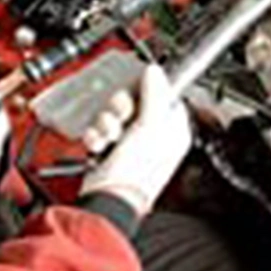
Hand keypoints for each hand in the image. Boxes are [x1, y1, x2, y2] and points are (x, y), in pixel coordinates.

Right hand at [79, 65, 190, 215]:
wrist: (110, 199)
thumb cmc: (137, 172)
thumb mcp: (151, 124)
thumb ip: (155, 92)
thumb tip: (156, 71)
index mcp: (174, 130)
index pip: (166, 95)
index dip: (150, 90)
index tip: (139, 91)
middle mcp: (155, 136)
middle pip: (135, 101)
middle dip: (122, 108)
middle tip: (122, 118)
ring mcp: (132, 144)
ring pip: (115, 114)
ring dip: (107, 123)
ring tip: (110, 137)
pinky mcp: (111, 151)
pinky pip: (101, 130)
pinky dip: (97, 136)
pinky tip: (100, 145)